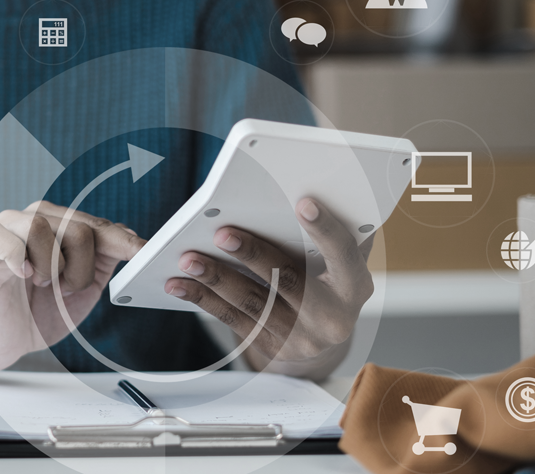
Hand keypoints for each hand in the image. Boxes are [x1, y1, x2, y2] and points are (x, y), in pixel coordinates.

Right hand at [0, 201, 145, 373]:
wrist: (1, 341)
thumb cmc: (37, 313)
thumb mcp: (81, 290)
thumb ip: (102, 261)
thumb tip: (126, 233)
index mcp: (60, 228)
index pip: (97, 226)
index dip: (122, 241)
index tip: (144, 252)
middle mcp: (35, 219)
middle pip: (77, 228)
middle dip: (80, 270)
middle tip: (64, 289)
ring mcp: (7, 227)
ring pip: (43, 228)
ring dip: (50, 268)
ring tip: (41, 283)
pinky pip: (7, 237)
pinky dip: (19, 259)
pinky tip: (21, 274)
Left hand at [164, 198, 373, 378]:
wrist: (322, 338)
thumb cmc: (329, 280)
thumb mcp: (342, 259)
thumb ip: (336, 231)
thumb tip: (317, 186)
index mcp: (355, 286)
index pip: (343, 254)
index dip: (325, 229)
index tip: (303, 203)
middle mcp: (332, 317)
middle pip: (288, 281)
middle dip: (253, 255)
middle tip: (222, 233)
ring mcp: (301, 337)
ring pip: (252, 302)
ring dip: (215, 278)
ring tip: (187, 258)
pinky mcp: (271, 347)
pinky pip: (232, 319)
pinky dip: (203, 299)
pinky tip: (179, 284)